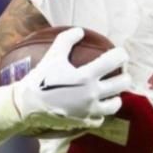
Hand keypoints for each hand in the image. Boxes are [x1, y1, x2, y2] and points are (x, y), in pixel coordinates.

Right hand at [8, 28, 130, 133]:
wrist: (27, 105)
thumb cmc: (40, 79)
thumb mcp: (53, 56)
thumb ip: (66, 40)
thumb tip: (80, 31)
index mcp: (86, 76)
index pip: (113, 61)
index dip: (121, 55)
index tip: (121, 54)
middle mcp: (91, 94)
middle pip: (122, 84)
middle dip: (125, 76)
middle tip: (121, 73)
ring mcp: (89, 110)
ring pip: (115, 104)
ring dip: (116, 97)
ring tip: (112, 93)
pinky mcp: (84, 122)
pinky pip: (100, 119)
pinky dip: (101, 113)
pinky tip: (97, 107)